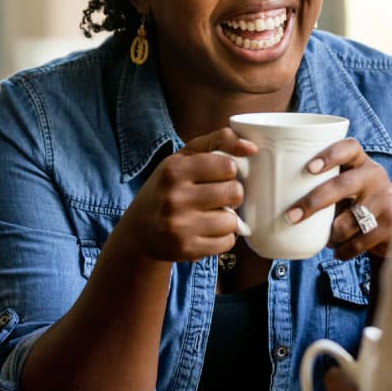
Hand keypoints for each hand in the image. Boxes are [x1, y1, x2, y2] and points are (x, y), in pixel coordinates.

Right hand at [121, 128, 256, 261]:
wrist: (140, 229)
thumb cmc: (168, 187)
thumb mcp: (184, 157)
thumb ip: (218, 141)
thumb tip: (251, 147)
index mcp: (174, 170)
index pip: (228, 166)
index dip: (228, 171)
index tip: (218, 175)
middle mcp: (174, 198)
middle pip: (234, 193)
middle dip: (231, 194)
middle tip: (217, 196)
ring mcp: (179, 226)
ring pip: (232, 221)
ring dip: (228, 218)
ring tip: (211, 215)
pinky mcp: (186, 250)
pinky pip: (227, 243)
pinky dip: (223, 237)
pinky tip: (208, 231)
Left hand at [286, 138, 391, 259]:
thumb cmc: (354, 204)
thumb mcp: (343, 187)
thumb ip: (319, 185)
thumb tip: (265, 195)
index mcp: (360, 161)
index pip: (348, 147)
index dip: (329, 155)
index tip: (309, 168)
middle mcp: (375, 175)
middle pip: (342, 185)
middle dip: (313, 202)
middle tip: (291, 216)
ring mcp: (386, 199)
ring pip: (347, 221)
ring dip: (331, 235)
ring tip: (328, 237)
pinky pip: (357, 242)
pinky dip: (343, 251)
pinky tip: (339, 251)